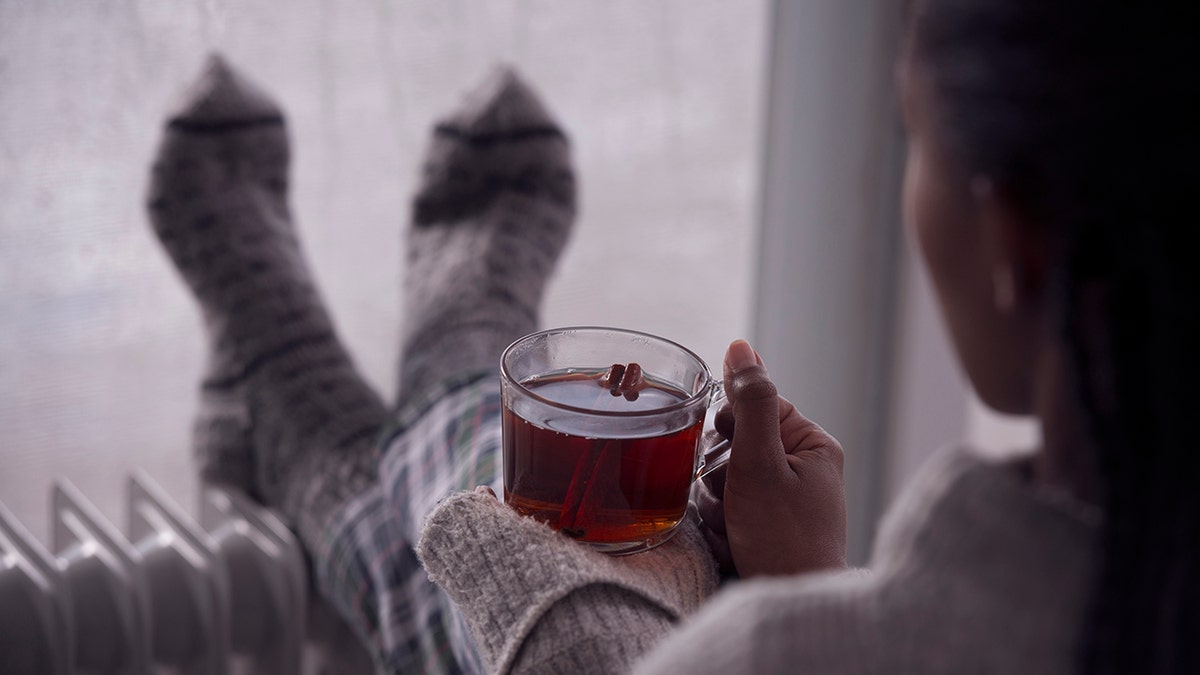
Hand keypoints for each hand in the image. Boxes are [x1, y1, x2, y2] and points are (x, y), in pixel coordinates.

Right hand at [696, 339, 846, 576]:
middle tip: (733, 501)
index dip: (730, 430)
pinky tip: (735, 544)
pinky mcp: (767, 527)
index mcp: (813, 444)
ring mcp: (785, 500)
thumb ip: (749, 403)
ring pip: (724, 480)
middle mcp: (803, 468)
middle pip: (734, 444)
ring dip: (717, 505)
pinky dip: (722, 527)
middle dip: (720, 476)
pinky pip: (727, 511)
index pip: (754, 407)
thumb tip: (741, 347)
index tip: (730, 458)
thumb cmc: (783, 539)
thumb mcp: (760, 464)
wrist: (791, 605)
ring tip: (735, 528)